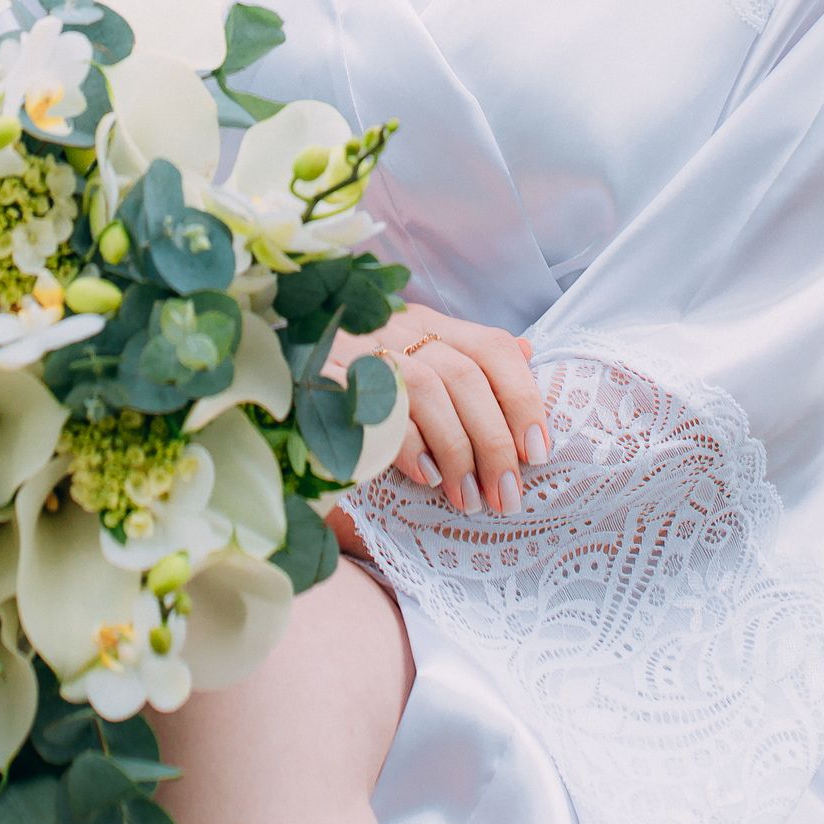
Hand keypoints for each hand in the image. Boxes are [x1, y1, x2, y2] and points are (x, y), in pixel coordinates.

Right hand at [331, 304, 548, 517]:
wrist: (285, 369)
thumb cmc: (362, 375)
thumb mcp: (418, 354)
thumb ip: (468, 357)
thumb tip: (527, 354)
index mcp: (429, 325)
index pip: (491, 347)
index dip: (522, 397)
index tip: (538, 451)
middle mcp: (399, 330)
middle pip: (464, 376)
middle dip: (495, 441)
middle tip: (508, 494)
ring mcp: (363, 350)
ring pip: (428, 390)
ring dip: (458, 451)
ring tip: (471, 499)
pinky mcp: (329, 377)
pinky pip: (378, 405)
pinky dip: (409, 443)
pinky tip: (426, 478)